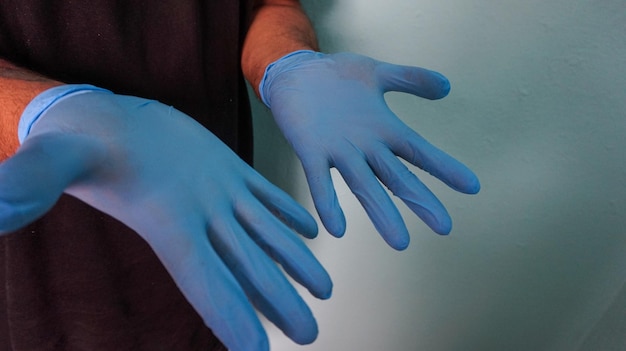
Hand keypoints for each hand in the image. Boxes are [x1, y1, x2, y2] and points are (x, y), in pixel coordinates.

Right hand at [0, 85, 331, 350]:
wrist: (103, 118)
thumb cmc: (78, 139)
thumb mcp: (57, 157)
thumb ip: (31, 184)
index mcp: (166, 223)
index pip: (203, 280)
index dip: (229, 315)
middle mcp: (199, 218)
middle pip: (246, 268)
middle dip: (278, 301)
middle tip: (310, 332)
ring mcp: (217, 194)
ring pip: (265, 234)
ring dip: (294, 261)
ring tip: (325, 287)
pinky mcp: (226, 169)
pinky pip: (264, 195)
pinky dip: (288, 212)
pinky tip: (310, 228)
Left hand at [261, 51, 479, 249]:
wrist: (292, 71)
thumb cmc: (335, 76)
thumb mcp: (377, 73)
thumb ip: (411, 79)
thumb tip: (446, 86)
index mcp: (383, 129)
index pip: (420, 152)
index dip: (444, 168)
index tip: (472, 186)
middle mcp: (365, 146)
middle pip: (397, 177)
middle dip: (420, 201)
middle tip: (444, 228)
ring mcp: (338, 151)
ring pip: (364, 185)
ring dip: (381, 213)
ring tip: (400, 241)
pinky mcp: (310, 151)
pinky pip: (320, 180)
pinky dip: (328, 202)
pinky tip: (336, 228)